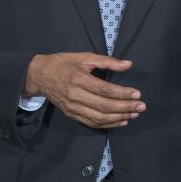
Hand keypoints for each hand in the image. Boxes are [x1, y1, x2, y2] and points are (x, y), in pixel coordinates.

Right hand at [24, 52, 144, 128]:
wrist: (39, 75)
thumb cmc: (63, 63)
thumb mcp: (84, 56)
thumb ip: (107, 61)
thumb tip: (127, 64)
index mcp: (79, 79)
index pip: (105, 90)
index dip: (122, 93)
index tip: (137, 94)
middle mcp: (75, 96)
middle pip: (104, 106)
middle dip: (125, 107)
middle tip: (141, 106)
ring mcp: (72, 107)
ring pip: (99, 118)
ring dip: (119, 118)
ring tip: (133, 114)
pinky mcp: (71, 114)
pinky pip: (91, 123)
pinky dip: (108, 124)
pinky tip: (120, 121)